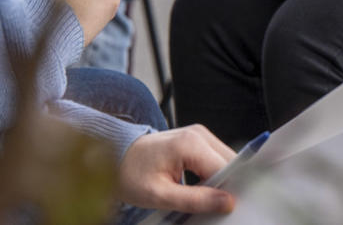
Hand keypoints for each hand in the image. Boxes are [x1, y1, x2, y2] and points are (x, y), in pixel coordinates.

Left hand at [117, 126, 236, 213]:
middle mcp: (198, 134)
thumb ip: (194, 199)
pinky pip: (214, 158)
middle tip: (207, 205)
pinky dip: (211, 174)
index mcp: (190, 143)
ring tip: (199, 195)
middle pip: (228, 163)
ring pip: (224, 161)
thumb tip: (226, 202)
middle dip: (223, 185)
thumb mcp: (160, 195)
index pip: (224, 169)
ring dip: (218, 180)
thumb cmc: (130, 174)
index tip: (221, 209)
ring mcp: (198, 134)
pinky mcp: (196, 139)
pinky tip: (198, 186)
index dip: (227, 190)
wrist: (114, 157)